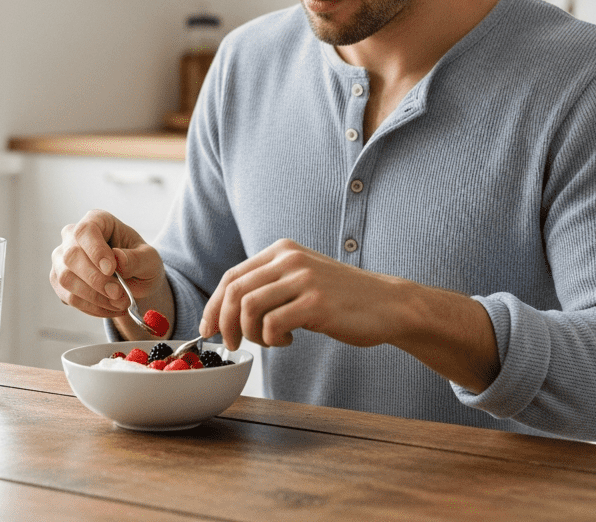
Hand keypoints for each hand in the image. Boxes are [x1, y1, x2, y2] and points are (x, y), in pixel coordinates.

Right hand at [49, 209, 172, 336]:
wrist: (134, 281)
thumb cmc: (140, 262)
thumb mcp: (150, 259)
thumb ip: (137, 258)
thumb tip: (118, 259)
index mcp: (98, 221)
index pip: (86, 231)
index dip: (95, 250)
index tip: (111, 269)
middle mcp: (73, 236)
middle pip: (71, 256)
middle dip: (96, 280)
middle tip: (119, 294)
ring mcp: (62, 259)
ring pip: (66, 278)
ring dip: (94, 297)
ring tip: (119, 303)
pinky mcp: (59, 281)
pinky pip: (68, 297)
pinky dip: (91, 307)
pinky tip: (109, 308)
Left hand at [198, 238, 399, 350]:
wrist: (387, 303)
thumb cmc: (342, 298)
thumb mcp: (302, 278)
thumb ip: (271, 284)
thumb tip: (227, 309)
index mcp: (282, 250)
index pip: (232, 276)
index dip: (213, 306)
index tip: (209, 329)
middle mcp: (290, 259)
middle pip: (235, 292)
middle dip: (224, 324)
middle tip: (231, 345)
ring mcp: (304, 279)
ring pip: (249, 309)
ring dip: (251, 334)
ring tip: (269, 341)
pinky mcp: (316, 303)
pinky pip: (274, 325)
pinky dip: (273, 340)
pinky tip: (289, 340)